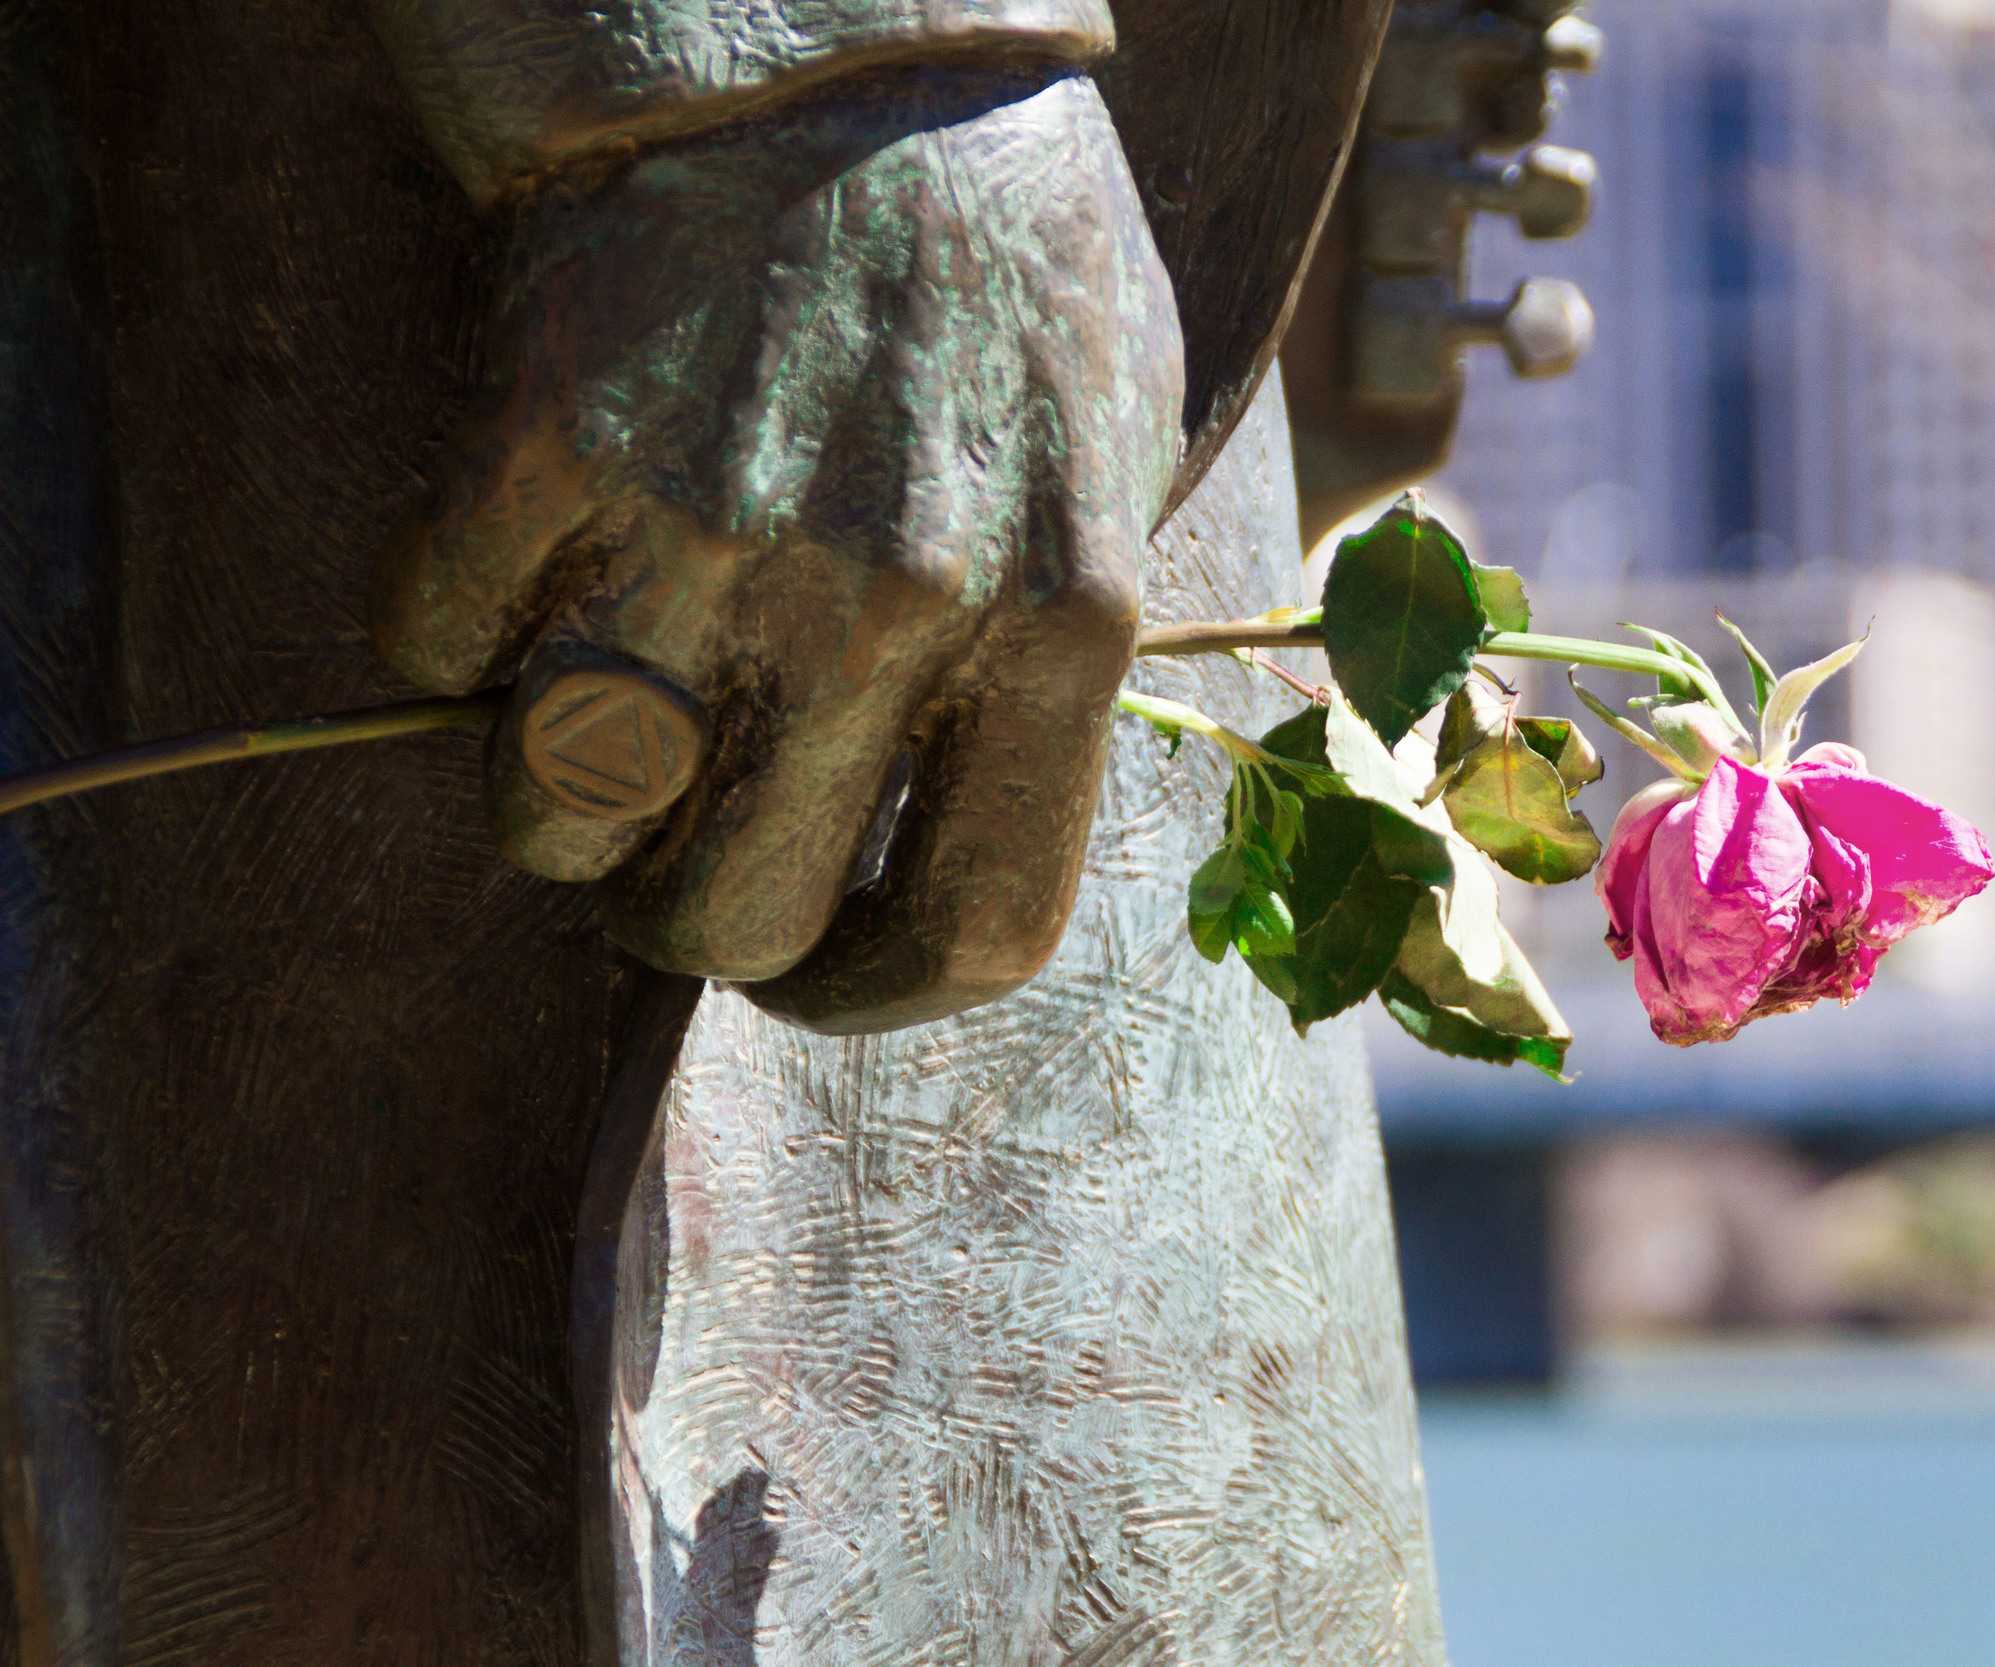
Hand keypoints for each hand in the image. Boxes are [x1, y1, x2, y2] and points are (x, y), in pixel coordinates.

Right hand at [373, 72, 1181, 1029]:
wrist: (849, 37)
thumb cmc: (1005, 260)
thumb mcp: (1119, 457)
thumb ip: (1067, 657)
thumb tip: (971, 825)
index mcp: (1063, 615)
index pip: (978, 931)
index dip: (879, 997)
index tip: (823, 972)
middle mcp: (895, 599)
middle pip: (736, 920)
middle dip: (692, 924)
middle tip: (681, 853)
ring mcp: (714, 523)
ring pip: (558, 819)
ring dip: (553, 813)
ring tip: (591, 732)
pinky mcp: (549, 436)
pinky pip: (429, 652)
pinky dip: (441, 648)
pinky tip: (505, 586)